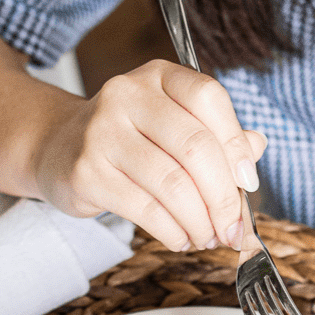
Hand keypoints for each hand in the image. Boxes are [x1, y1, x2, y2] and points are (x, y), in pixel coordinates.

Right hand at [33, 58, 267, 252]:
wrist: (58, 148)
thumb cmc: (128, 138)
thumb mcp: (171, 123)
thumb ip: (215, 134)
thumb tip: (256, 149)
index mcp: (158, 75)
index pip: (209, 98)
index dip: (236, 144)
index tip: (248, 183)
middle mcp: (126, 95)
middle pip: (194, 146)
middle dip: (223, 197)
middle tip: (233, 228)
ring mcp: (101, 133)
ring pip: (172, 184)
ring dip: (199, 221)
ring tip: (208, 237)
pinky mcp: (86, 172)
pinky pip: (144, 208)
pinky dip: (172, 231)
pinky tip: (180, 238)